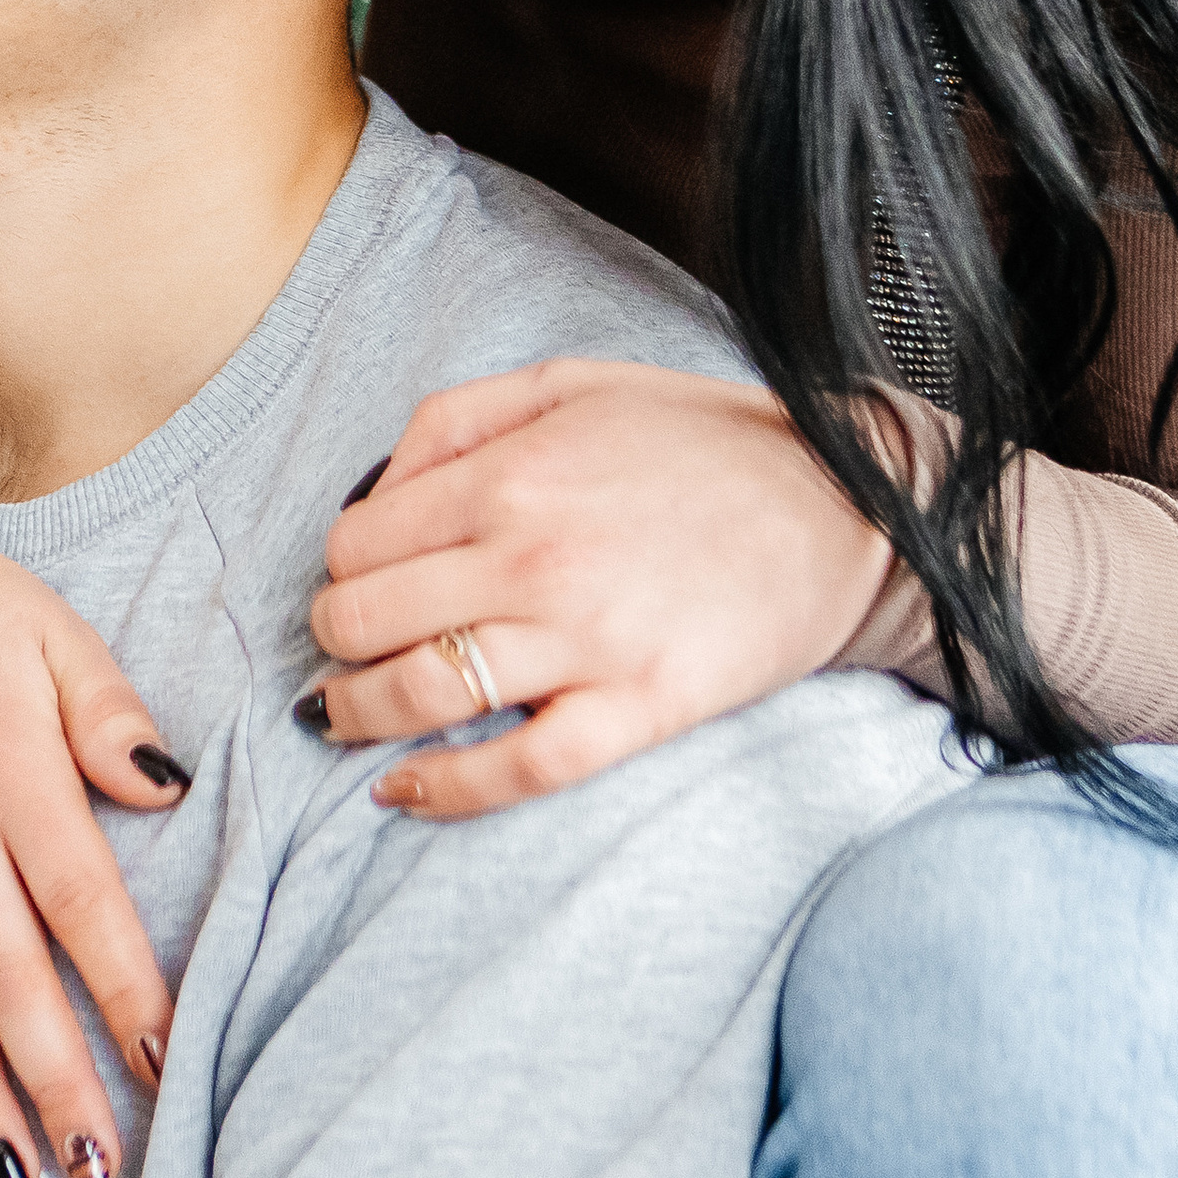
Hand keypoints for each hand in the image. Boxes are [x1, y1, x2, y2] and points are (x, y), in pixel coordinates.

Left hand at [308, 363, 896, 818]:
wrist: (845, 507)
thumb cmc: (704, 443)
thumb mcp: (570, 386)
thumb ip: (456, 421)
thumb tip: (372, 488)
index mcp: (511, 473)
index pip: (358, 542)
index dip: (340, 568)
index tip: (356, 582)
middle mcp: (533, 556)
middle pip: (365, 620)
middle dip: (332, 641)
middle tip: (341, 648)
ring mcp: (587, 641)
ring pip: (420, 694)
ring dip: (356, 715)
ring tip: (343, 719)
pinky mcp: (640, 709)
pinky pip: (517, 768)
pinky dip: (443, 789)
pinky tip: (402, 791)